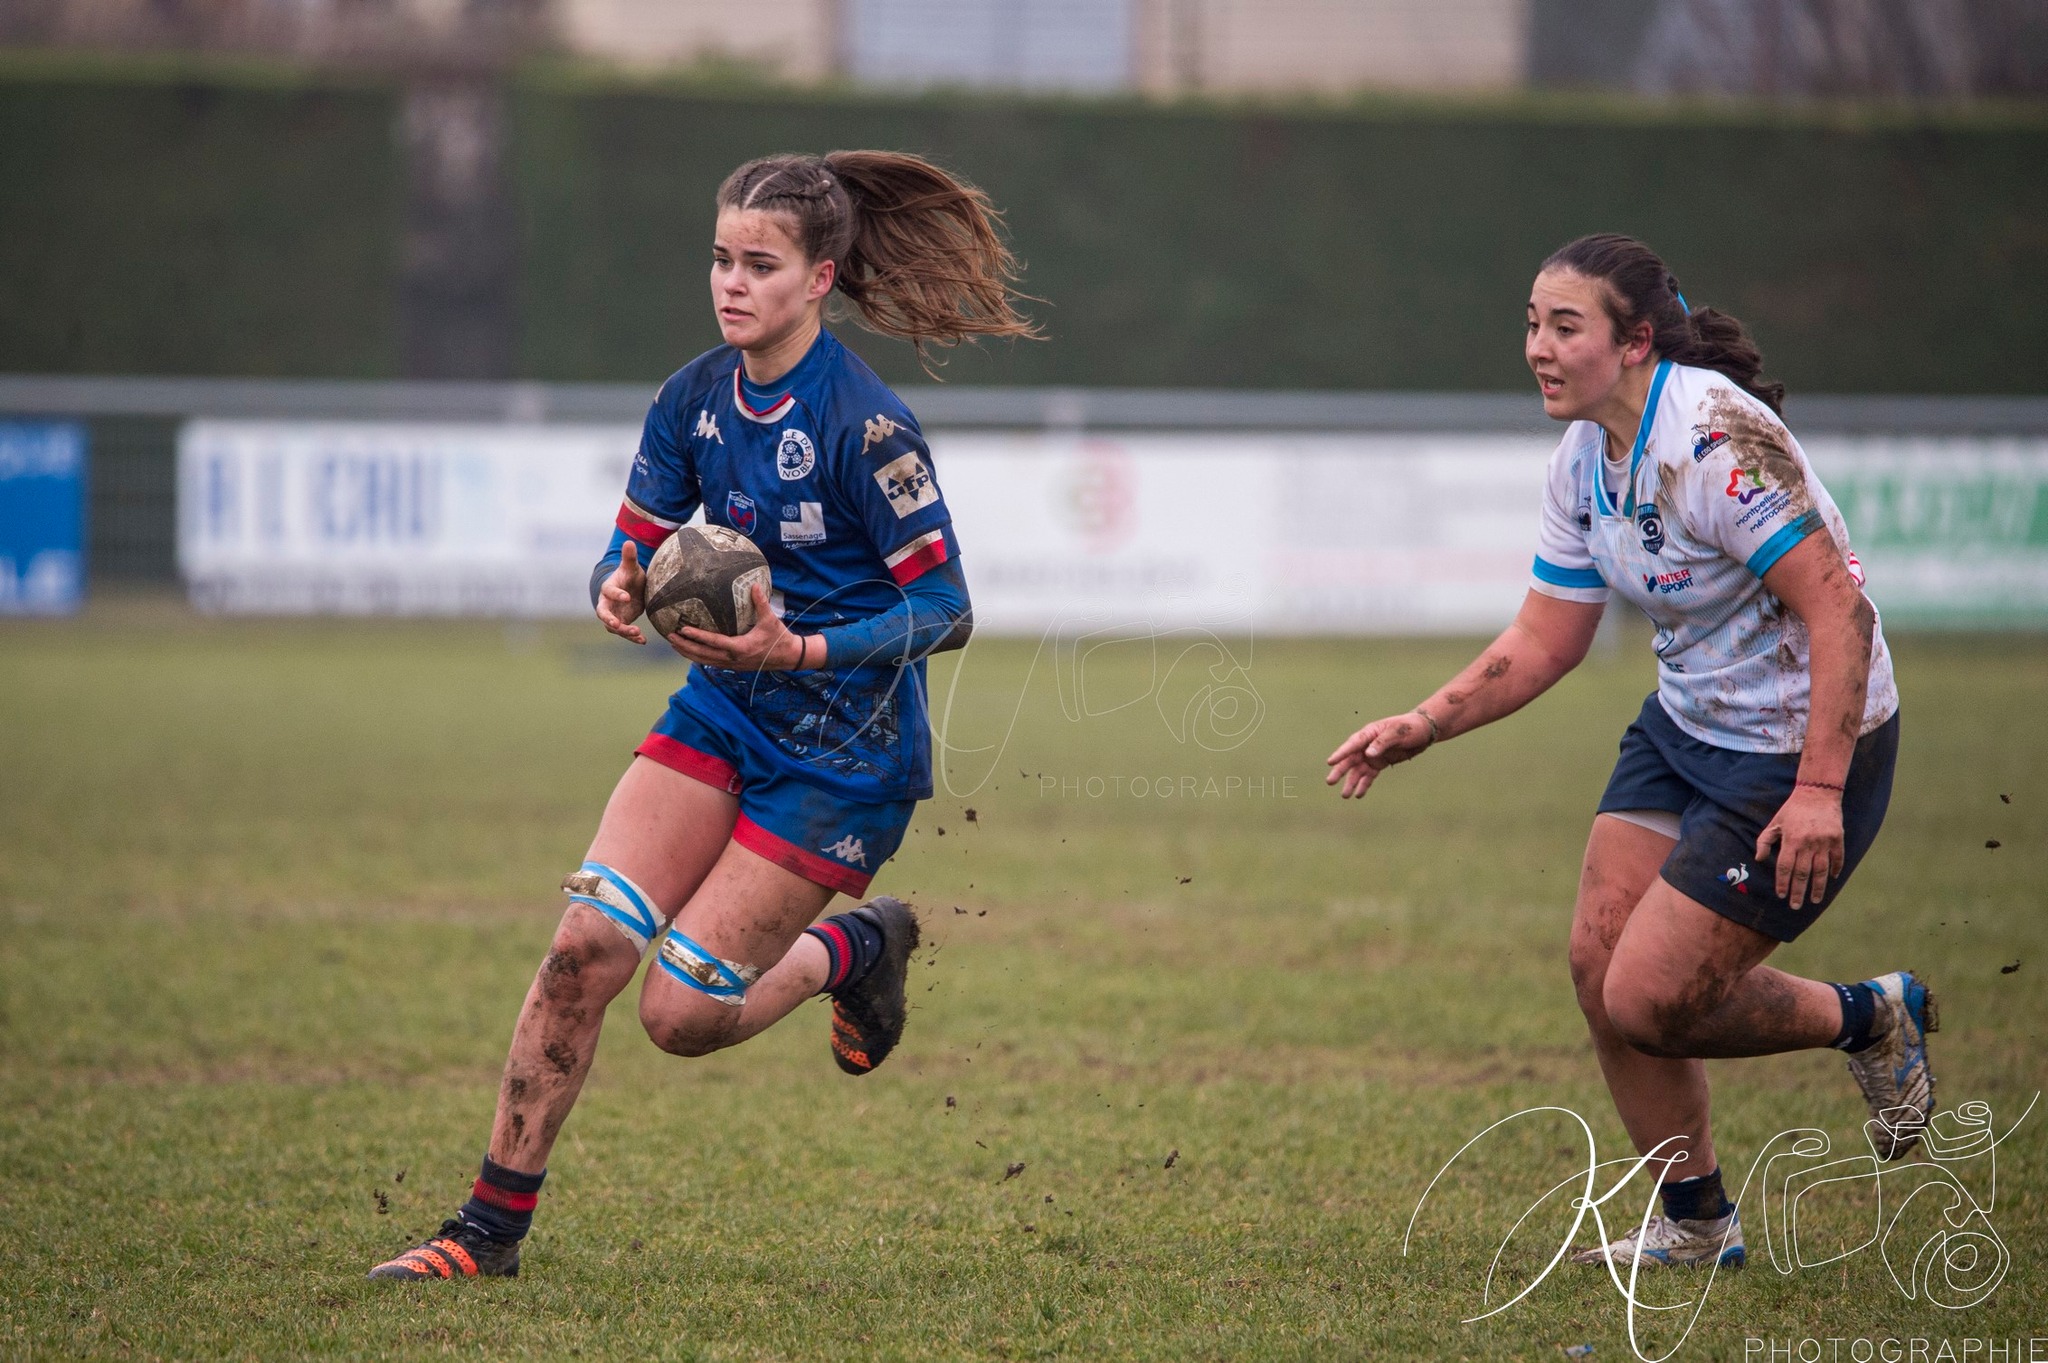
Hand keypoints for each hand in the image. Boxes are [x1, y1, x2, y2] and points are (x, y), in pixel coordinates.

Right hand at [596, 540, 648, 644]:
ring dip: (624, 631)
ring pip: (613, 627)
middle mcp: (607, 603)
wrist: (631, 589)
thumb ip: (629, 558)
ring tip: (638, 633)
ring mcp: (613, 615)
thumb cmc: (630, 576)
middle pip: (602, 613)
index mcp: (609, 588)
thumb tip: (629, 542)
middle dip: (608, 619)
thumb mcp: (631, 568)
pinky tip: (643, 641)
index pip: (609, 591)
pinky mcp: (622, 623)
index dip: (616, 594)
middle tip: (617, 625)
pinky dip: (633, 638)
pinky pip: (624, 633)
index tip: (626, 597)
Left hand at [667, 582, 805, 671]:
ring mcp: (731, 665)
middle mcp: (732, 659)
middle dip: (684, 646)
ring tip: (674, 644)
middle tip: (670, 636)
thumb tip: (754, 585)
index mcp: (739, 647)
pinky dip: (698, 656)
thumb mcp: (770, 619)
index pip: (713, 642)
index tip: (683, 629)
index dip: (697, 636)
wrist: (788, 657)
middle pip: (702, 655)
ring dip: (688, 653)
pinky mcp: (733, 666)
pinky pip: (710, 662)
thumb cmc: (779, 637)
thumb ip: (761, 602)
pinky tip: (690, 650)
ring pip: (704, 661)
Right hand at [1325, 711, 1435, 799]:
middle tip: (1330, 781)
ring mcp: (1373, 755)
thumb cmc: (1411, 727)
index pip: (1352, 744)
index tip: (1330, 762)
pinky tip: (1359, 794)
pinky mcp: (1380, 763)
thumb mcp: (1398, 732)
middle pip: (1351, 759)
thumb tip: (1368, 754)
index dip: (1341, 753)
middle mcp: (1367, 745)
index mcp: (1369, 733)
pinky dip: (1364, 785)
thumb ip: (1382, 742)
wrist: (1424, 732)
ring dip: (1351, 782)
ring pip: (1358, 770)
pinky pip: (1369, 776)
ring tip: (1345, 795)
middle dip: (1340, 771)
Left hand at [1755, 785, 1845, 910]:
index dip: (1782, 882)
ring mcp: (1824, 841)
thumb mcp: (1775, 822)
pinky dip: (1835, 869)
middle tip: (1795, 906)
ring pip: (1821, 870)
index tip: (1780, 895)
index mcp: (1791, 840)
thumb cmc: (1792, 809)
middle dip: (1798, 891)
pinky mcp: (1838, 838)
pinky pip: (1837, 858)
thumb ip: (1764, 840)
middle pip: (1802, 873)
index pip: (1785, 867)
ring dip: (1818, 887)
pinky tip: (1831, 880)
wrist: (1818, 792)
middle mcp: (1807, 843)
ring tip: (1814, 900)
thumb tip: (1758, 859)